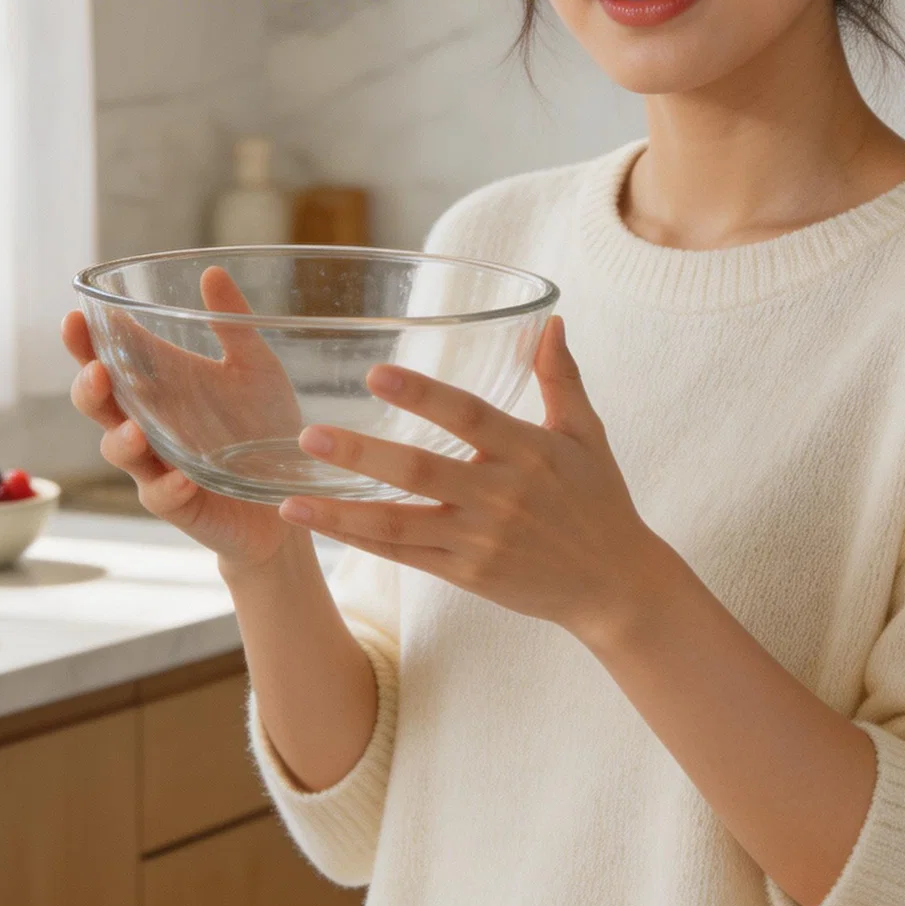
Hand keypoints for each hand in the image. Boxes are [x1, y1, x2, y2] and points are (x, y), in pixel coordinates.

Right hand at [61, 282, 307, 578]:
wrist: (289, 495)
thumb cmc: (262, 428)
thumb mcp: (256, 367)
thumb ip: (232, 323)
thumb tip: (211, 271)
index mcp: (161, 385)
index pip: (110, 357)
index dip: (85, 341)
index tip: (74, 317)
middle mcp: (150, 423)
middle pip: (100, 404)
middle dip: (88, 387)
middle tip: (96, 371)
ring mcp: (160, 465)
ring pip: (119, 451)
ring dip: (121, 440)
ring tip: (134, 431)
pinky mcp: (181, 503)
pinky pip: (161, 497)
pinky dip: (168, 487)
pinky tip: (181, 479)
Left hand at [276, 317, 659, 641]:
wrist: (615, 585)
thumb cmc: (600, 500)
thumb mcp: (587, 433)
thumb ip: (561, 377)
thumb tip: (549, 320)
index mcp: (527, 452)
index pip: (467, 416)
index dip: (422, 394)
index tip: (376, 374)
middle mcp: (499, 496)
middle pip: (419, 472)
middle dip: (361, 454)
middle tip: (309, 433)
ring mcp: (479, 540)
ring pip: (400, 524)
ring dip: (342, 511)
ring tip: (290, 498)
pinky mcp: (467, 574)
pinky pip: (404, 556)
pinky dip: (360, 541)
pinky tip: (320, 524)